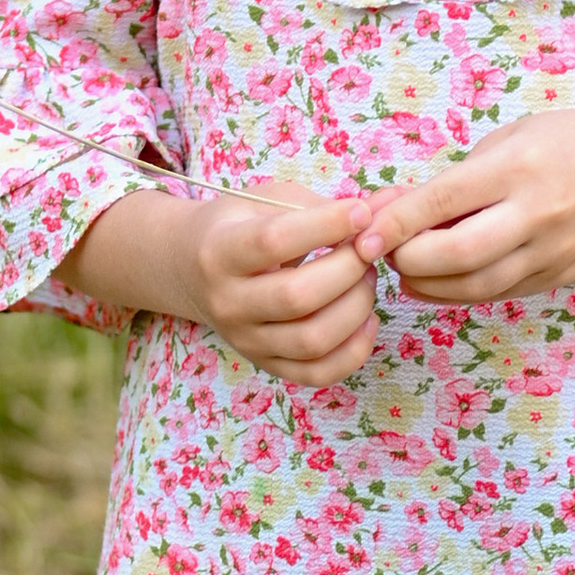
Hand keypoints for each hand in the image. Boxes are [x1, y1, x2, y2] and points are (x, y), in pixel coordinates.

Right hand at [65, 181, 383, 380]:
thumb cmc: (240, 226)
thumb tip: (382, 208)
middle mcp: (227, 303)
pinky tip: (366, 319)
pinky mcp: (266, 364)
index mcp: (219, 253)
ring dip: (356, 308)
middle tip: (366, 249)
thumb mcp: (266, 201)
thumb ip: (319, 206)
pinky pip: (317, 374)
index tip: (360, 211)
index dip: (325, 225)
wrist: (191, 269)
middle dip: (348, 269)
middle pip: (297, 297)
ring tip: (366, 279)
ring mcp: (245, 340)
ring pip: (312, 340)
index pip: (274, 242)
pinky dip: (354, 351)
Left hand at [354, 107, 574, 303]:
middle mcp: (539, 212)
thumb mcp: (511, 139)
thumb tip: (383, 209)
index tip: (361, 236)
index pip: (443, 201)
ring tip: (405, 271)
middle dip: (408, 261)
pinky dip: (459, 292)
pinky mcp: (560, 277)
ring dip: (428, 286)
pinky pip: (498, 293)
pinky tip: (438, 281)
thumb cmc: (566, 144)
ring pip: (476, 286)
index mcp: (520, 166)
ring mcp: (553, 251)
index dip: (395, 223)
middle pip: (457, 256)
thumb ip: (453, 178)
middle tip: (383, 254)